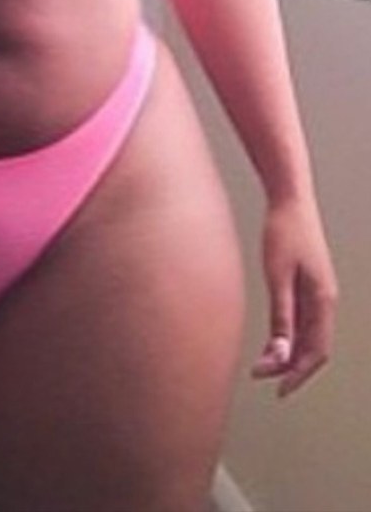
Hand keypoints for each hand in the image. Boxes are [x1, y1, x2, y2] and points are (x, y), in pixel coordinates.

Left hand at [252, 195, 337, 397]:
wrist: (290, 198)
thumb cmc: (283, 232)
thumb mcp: (278, 277)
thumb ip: (280, 317)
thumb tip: (280, 356)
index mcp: (323, 300)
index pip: (316, 352)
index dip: (298, 375)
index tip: (277, 390)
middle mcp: (326, 300)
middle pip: (315, 347)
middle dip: (291, 368)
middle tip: (263, 377)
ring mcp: (319, 291)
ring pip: (310, 335)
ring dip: (290, 353)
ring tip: (264, 364)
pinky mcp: (309, 283)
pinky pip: (304, 320)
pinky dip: (290, 335)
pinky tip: (272, 339)